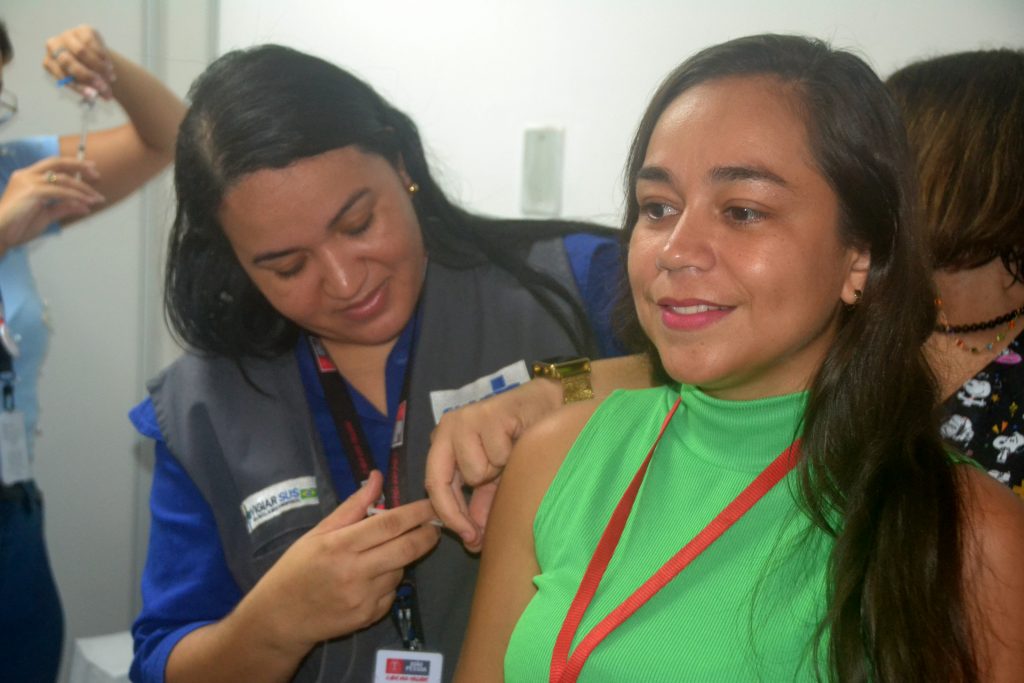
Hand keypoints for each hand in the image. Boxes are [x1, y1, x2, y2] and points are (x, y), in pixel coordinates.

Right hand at [0, 157, 103, 251]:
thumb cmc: (17, 226)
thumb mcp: (45, 216)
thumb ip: (62, 208)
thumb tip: (84, 207)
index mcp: (27, 177)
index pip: (53, 165)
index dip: (72, 165)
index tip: (90, 168)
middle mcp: (27, 175)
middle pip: (57, 163)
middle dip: (79, 166)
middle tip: (96, 174)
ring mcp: (28, 182)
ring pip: (63, 179)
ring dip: (83, 189)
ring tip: (96, 199)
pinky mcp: (32, 191)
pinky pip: (60, 192)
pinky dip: (76, 197)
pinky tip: (86, 204)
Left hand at [43, 25, 116, 99]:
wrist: (93, 58)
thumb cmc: (85, 73)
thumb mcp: (83, 83)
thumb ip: (87, 88)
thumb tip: (94, 94)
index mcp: (49, 63)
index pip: (60, 74)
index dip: (77, 85)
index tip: (93, 95)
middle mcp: (53, 46)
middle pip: (68, 61)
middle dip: (88, 76)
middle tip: (104, 87)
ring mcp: (67, 35)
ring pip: (82, 52)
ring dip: (99, 67)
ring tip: (111, 77)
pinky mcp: (82, 29)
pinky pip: (92, 43)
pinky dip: (103, 57)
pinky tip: (109, 65)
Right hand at [248, 471, 440, 653]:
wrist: (280, 619)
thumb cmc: (296, 569)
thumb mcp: (317, 533)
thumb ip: (352, 507)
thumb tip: (377, 478)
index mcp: (340, 545)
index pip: (390, 524)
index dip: (416, 513)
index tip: (432, 504)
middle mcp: (355, 572)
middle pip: (407, 549)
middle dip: (427, 534)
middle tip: (435, 525)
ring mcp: (364, 598)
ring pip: (401, 570)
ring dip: (401, 559)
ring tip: (383, 554)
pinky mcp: (368, 617)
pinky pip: (391, 593)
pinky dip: (389, 582)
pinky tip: (372, 580)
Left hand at [425, 378, 560, 551]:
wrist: (549, 408)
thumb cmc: (518, 440)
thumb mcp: (495, 477)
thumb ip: (480, 504)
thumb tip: (472, 542)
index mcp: (444, 442)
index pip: (434, 484)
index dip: (449, 516)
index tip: (468, 540)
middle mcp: (448, 427)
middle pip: (439, 480)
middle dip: (458, 509)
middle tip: (476, 532)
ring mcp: (466, 418)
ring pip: (473, 471)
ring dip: (496, 472)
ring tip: (509, 456)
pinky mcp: (489, 413)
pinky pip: (497, 455)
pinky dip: (511, 456)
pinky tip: (519, 442)